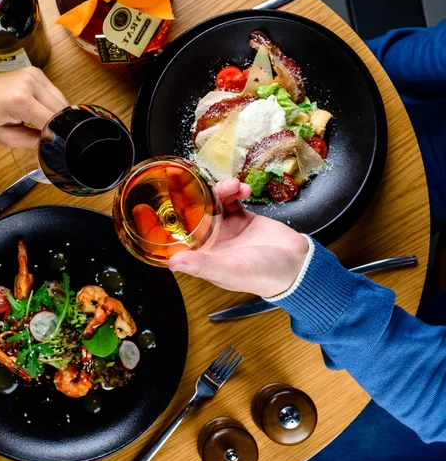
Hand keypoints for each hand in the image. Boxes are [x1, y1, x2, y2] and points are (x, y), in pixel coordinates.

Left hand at [0, 67, 68, 147]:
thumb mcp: (6, 137)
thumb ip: (33, 142)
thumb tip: (54, 143)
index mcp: (21, 100)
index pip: (53, 122)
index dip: (54, 135)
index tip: (50, 144)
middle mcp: (30, 83)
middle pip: (61, 110)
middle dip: (58, 125)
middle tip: (45, 135)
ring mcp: (34, 74)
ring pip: (62, 101)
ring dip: (57, 114)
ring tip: (39, 122)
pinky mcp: (36, 72)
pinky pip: (55, 92)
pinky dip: (52, 104)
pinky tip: (39, 110)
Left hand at [168, 178, 309, 297]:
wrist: (298, 265)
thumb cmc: (264, 275)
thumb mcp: (230, 270)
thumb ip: (202, 265)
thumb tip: (173, 263)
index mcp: (204, 256)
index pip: (180, 237)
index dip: (171, 222)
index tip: (162, 206)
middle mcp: (213, 242)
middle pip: (195, 215)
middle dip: (198, 198)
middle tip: (202, 185)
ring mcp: (228, 229)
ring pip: (213, 204)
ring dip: (220, 191)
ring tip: (234, 185)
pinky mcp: (243, 218)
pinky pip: (231, 200)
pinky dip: (234, 191)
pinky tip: (243, 188)